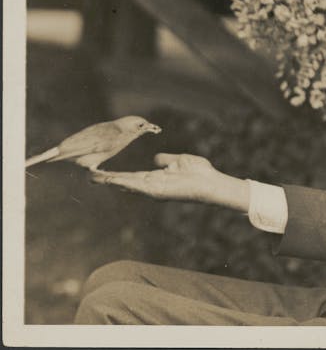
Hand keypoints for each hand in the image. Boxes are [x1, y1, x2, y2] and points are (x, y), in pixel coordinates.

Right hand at [91, 153, 249, 211]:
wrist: (211, 182)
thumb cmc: (199, 173)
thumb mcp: (178, 161)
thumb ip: (165, 160)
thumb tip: (155, 158)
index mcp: (156, 178)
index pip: (132, 176)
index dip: (117, 175)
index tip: (101, 172)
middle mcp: (152, 186)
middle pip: (125, 182)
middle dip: (108, 180)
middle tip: (90, 176)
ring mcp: (154, 189)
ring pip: (128, 184)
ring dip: (111, 181)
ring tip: (94, 178)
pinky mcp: (158, 191)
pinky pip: (138, 186)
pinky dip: (124, 182)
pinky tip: (112, 180)